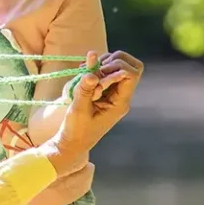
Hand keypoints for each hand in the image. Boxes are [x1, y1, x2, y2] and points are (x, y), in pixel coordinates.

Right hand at [43, 51, 143, 175]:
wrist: (72, 143)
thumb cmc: (76, 130)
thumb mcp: (78, 109)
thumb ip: (85, 88)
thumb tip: (91, 69)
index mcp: (120, 103)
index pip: (131, 73)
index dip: (116, 67)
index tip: (98, 75)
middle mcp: (121, 97)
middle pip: (129, 66)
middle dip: (111, 61)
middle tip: (94, 70)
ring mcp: (113, 94)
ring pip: (117, 66)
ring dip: (101, 64)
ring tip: (85, 73)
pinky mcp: (104, 92)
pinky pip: (106, 73)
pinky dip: (95, 68)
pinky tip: (82, 73)